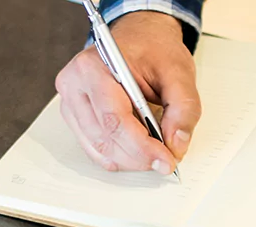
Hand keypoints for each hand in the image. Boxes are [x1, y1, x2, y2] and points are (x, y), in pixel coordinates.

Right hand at [55, 11, 200, 173]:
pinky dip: (119, 156)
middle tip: (166, 160)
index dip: (141, 147)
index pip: (114, 119)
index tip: (166, 160)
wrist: (140, 37)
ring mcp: (71, 102)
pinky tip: (137, 152)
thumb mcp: (179, 72)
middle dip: (139, 157)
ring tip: (154, 153)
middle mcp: (74, 84)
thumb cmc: (153, 49)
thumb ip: (184, 109)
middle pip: (104, 138)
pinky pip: (94, 148)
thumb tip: (176, 144)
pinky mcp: (75, 116)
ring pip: (98, 149)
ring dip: (130, 159)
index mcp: (94, 67)